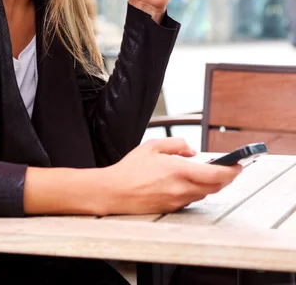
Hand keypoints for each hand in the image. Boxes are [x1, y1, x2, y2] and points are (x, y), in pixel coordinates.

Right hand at [103, 138, 240, 214]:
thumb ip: (177, 145)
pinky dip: (198, 190)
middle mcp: (181, 188)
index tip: (238, 165)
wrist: (115, 192)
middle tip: (231, 169)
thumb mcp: (152, 146)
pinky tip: (191, 182)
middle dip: (226, 178)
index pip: (215, 174)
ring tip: (211, 173)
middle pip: (215, 187)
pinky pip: (192, 199)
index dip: (231, 170)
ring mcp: (177, 201)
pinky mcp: (172, 208)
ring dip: (212, 184)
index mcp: (178, 171)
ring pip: (205, 193)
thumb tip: (193, 151)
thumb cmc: (130, 169)